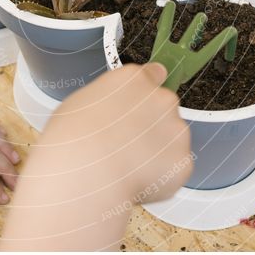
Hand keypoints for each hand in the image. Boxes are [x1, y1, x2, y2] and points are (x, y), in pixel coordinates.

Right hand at [45, 62, 192, 202]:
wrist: (85, 172)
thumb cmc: (72, 138)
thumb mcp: (82, 102)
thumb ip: (110, 99)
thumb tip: (114, 108)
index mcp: (134, 79)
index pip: (154, 75)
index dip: (145, 93)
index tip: (141, 103)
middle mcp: (161, 99)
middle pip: (164, 109)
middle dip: (151, 125)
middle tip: (125, 143)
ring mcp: (176, 130)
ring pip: (172, 140)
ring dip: (157, 151)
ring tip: (126, 165)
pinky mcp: (182, 161)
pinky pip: (174, 169)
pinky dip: (161, 177)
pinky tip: (136, 179)